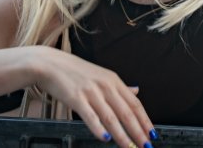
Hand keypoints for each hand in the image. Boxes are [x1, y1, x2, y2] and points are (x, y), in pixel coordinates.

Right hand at [30, 46, 154, 146]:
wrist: (51, 64)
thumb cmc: (76, 72)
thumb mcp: (102, 75)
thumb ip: (119, 87)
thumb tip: (137, 90)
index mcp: (114, 81)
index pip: (135, 104)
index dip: (145, 120)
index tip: (152, 133)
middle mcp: (106, 86)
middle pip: (126, 112)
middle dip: (138, 131)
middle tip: (145, 145)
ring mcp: (91, 92)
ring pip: (111, 117)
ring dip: (121, 135)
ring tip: (129, 147)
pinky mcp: (76, 98)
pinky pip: (90, 116)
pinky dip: (99, 128)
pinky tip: (105, 139)